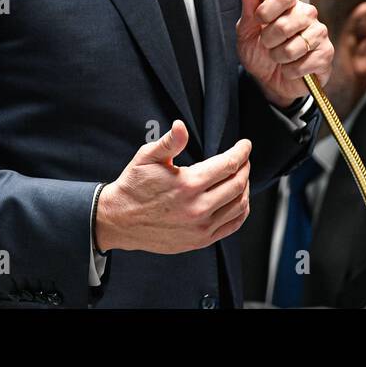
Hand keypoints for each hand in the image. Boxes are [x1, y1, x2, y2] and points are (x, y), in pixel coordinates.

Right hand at [95, 121, 250, 253]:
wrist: (120, 220)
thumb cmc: (133, 187)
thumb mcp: (147, 157)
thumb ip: (169, 142)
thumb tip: (180, 126)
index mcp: (188, 184)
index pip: (228, 165)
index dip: (241, 152)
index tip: (245, 145)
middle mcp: (198, 207)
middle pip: (238, 184)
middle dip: (245, 167)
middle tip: (244, 159)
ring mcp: (200, 227)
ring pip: (239, 205)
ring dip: (245, 188)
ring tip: (241, 177)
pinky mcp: (200, 240)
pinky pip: (232, 225)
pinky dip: (241, 210)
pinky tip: (239, 200)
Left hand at [236, 0, 332, 106]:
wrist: (269, 80)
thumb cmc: (259, 52)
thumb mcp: (246, 32)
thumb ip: (248, 10)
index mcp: (288, 2)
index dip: (266, 10)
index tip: (258, 20)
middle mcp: (307, 13)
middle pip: (284, 25)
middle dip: (268, 41)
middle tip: (268, 44)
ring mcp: (319, 32)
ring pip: (292, 48)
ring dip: (279, 57)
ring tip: (280, 57)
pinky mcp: (326, 53)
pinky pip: (302, 65)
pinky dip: (290, 71)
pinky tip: (291, 68)